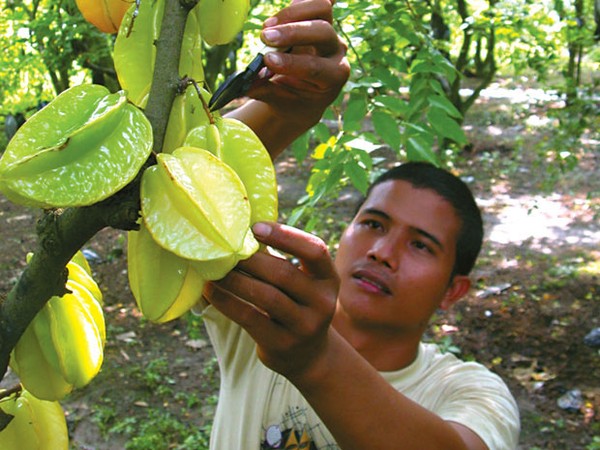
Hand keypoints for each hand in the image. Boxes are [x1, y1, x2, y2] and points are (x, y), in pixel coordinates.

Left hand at [205, 222, 339, 379]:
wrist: (307, 355)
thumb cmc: (295, 305)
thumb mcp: (303, 284)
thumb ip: (282, 260)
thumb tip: (240, 231)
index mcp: (328, 279)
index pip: (315, 251)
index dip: (286, 236)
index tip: (255, 227)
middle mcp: (322, 302)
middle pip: (284, 273)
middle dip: (250, 259)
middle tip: (225, 250)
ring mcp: (304, 326)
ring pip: (266, 296)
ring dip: (235, 279)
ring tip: (215, 269)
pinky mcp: (282, 343)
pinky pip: (250, 318)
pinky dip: (227, 301)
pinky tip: (211, 290)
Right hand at [227, 0, 349, 156]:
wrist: (304, 94)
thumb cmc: (293, 98)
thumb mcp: (280, 100)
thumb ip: (264, 90)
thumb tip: (245, 83)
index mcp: (334, 77)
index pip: (315, 67)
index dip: (291, 62)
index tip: (267, 60)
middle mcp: (336, 52)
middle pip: (323, 31)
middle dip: (292, 32)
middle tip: (264, 37)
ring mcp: (331, 33)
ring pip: (322, 9)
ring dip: (293, 12)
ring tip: (268, 26)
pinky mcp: (320, 18)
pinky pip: (313, 2)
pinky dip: (299, 2)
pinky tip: (282, 13)